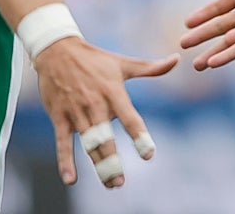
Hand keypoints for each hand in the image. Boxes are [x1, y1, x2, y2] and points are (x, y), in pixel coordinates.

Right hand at [34, 38, 177, 187]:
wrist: (58, 50)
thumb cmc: (95, 58)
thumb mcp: (123, 63)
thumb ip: (150, 68)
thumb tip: (176, 60)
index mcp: (113, 92)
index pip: (130, 118)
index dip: (139, 136)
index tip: (148, 154)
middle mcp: (95, 104)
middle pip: (106, 138)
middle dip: (113, 162)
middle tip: (120, 182)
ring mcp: (76, 112)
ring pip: (88, 144)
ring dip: (98, 165)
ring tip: (109, 183)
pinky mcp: (59, 117)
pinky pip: (62, 142)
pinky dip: (65, 161)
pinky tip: (70, 179)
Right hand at [180, 0, 234, 69]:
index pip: (218, 7)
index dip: (203, 15)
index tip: (187, 23)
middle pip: (219, 27)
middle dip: (201, 37)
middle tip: (182, 45)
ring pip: (229, 42)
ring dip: (213, 53)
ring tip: (196, 65)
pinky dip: (229, 55)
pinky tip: (213, 63)